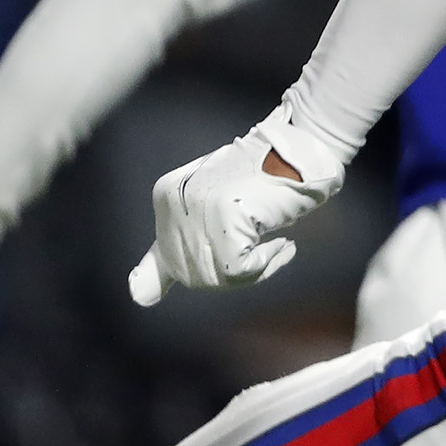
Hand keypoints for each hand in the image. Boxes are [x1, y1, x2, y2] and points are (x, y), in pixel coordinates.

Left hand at [135, 106, 343, 305]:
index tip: (142, 296)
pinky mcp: (223, 216)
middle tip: (267, 255)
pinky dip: (267, 263)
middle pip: (192, 272)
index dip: (150, 280)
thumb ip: (204, 231)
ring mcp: (197, 209)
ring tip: (279, 247)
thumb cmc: (276, 175)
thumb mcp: (229, 200)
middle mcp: (175, 202)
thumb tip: (151, 288)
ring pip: (217, 275)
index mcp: (171, 195)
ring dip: (256, 268)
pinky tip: (282, 245)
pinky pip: (240, 268)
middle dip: (231, 273)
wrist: (303, 149)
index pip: (156, 251)